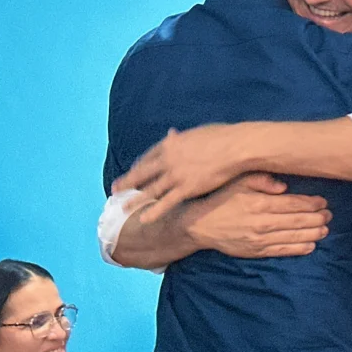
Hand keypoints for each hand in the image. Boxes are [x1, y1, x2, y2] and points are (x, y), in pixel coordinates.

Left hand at [114, 124, 248, 224]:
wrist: (236, 148)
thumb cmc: (224, 136)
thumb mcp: (199, 132)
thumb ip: (183, 137)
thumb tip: (174, 134)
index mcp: (171, 144)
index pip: (149, 155)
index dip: (139, 165)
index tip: (133, 170)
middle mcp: (168, 159)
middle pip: (142, 172)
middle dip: (127, 181)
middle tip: (115, 189)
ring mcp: (176, 175)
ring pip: (150, 189)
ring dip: (134, 199)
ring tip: (123, 208)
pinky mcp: (187, 188)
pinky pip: (167, 202)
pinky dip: (154, 212)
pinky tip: (144, 219)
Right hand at [181, 173, 330, 258]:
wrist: (200, 225)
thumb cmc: (222, 199)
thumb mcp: (238, 181)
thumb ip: (262, 180)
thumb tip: (284, 186)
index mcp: (260, 203)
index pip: (292, 204)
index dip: (311, 203)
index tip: (323, 201)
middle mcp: (262, 222)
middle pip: (297, 221)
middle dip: (316, 218)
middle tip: (329, 215)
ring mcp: (260, 239)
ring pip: (293, 236)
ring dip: (312, 233)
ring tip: (325, 229)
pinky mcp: (256, 251)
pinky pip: (282, 250)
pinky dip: (299, 249)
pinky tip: (311, 246)